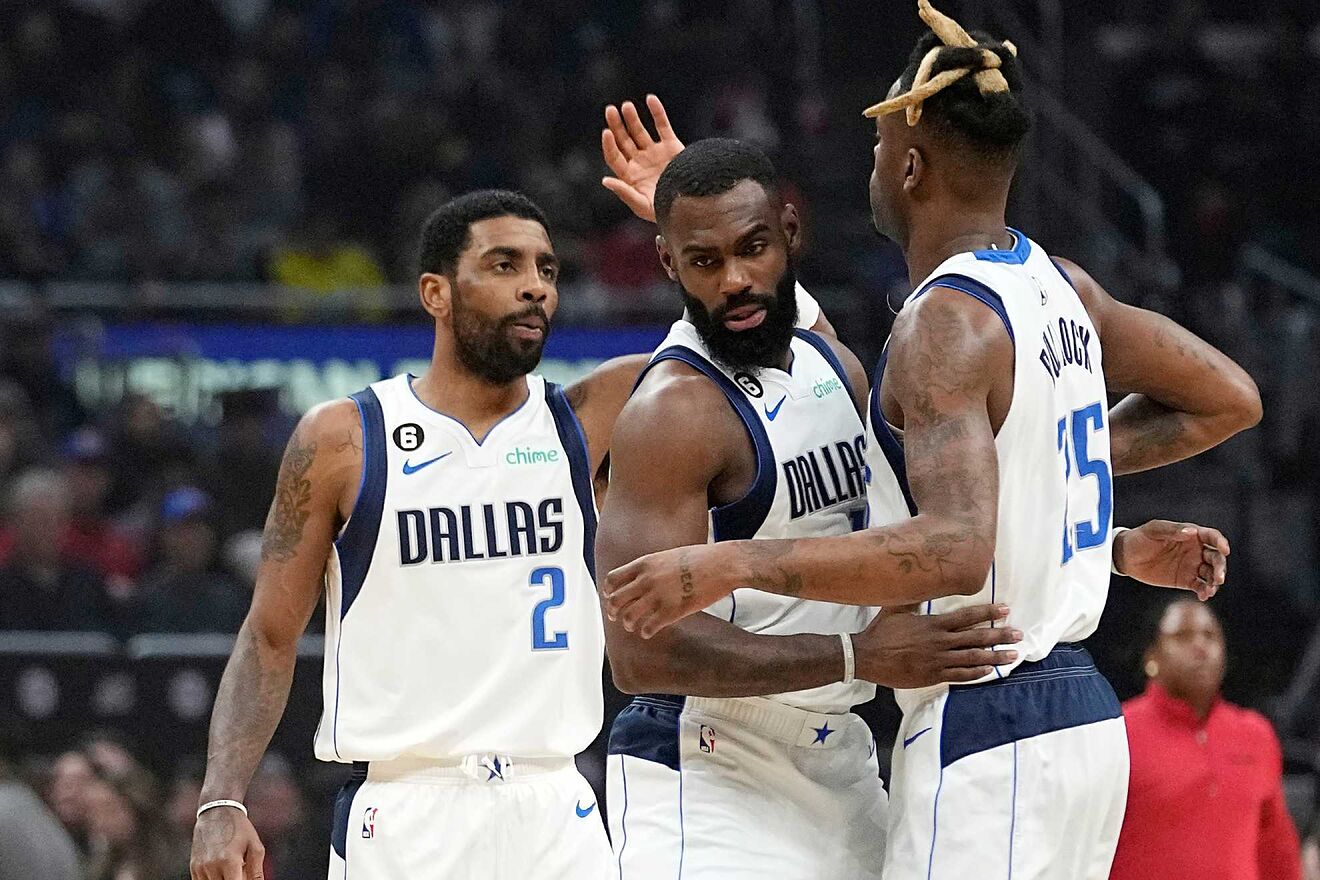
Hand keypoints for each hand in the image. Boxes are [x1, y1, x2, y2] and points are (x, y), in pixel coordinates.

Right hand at [191, 806, 265, 879]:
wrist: (217, 812)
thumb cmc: (239, 829)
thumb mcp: (255, 847)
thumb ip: (257, 872)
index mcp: (229, 862)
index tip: (245, 877)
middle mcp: (212, 867)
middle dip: (234, 879)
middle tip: (240, 869)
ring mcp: (200, 868)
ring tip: (231, 867)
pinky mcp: (194, 868)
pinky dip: (214, 879)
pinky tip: (222, 868)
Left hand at [601, 94, 683, 222]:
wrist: (692, 204)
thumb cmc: (664, 211)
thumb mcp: (642, 205)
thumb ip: (624, 192)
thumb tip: (605, 180)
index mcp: (630, 176)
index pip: (614, 157)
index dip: (609, 145)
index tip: (606, 132)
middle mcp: (640, 162)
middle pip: (623, 140)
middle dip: (616, 125)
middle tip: (610, 110)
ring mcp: (655, 153)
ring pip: (640, 131)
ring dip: (632, 118)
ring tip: (626, 106)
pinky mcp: (671, 146)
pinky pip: (662, 126)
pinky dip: (657, 112)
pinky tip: (650, 99)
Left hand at [603, 543, 733, 637]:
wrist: (723, 564)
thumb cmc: (701, 558)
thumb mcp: (669, 555)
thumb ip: (653, 567)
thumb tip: (644, 578)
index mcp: (645, 563)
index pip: (613, 579)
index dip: (609, 591)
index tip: (611, 598)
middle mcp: (647, 580)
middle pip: (616, 600)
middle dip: (614, 611)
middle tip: (617, 617)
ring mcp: (658, 596)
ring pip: (629, 617)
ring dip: (628, 624)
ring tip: (633, 627)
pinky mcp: (672, 611)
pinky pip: (648, 628)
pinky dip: (645, 632)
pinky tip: (649, 632)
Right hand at [853, 605, 1021, 687]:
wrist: (867, 657)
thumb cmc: (881, 631)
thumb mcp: (896, 608)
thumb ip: (914, 598)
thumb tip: (923, 581)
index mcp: (933, 624)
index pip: (967, 617)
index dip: (988, 613)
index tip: (1005, 610)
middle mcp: (940, 642)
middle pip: (976, 638)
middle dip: (1000, 636)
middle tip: (1018, 635)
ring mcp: (938, 661)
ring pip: (973, 658)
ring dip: (995, 656)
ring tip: (1012, 655)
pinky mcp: (933, 675)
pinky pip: (960, 675)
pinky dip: (976, 673)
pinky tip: (988, 671)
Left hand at [1114, 520, 1228, 600]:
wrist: (1126, 556)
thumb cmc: (1140, 538)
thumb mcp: (1154, 530)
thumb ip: (1172, 530)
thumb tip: (1191, 532)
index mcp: (1191, 535)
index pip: (1212, 537)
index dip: (1221, 542)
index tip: (1225, 550)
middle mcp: (1196, 550)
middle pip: (1216, 558)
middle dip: (1220, 567)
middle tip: (1218, 578)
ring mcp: (1192, 566)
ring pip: (1211, 573)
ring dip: (1214, 582)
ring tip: (1209, 589)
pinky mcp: (1185, 580)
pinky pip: (1200, 586)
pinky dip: (1205, 591)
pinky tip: (1203, 595)